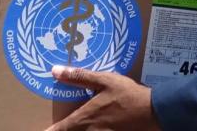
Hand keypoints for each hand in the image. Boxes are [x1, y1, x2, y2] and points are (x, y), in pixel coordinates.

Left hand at [44, 66, 159, 130]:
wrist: (152, 111)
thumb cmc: (127, 94)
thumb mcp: (104, 80)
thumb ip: (79, 77)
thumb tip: (55, 71)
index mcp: (84, 118)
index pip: (60, 129)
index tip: (44, 130)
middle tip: (57, 127)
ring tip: (76, 126)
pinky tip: (94, 128)